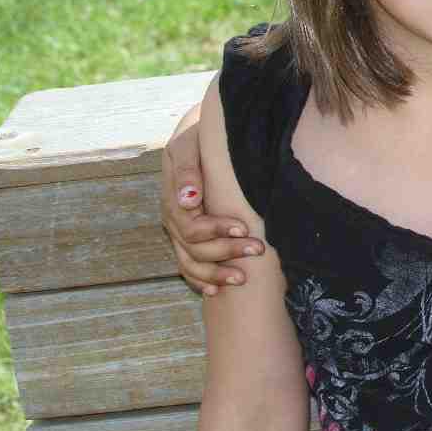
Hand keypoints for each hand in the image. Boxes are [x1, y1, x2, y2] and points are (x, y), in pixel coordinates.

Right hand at [161, 106, 261, 294]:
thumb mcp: (189, 145)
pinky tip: (216, 292)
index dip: (218, 231)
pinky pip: (187, 267)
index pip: (193, 227)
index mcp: (175, 199)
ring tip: (242, 279)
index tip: (244, 229)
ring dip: (215, 274)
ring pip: (190, 263)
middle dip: (226, 253)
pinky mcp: (186, 238)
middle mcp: (174, 220)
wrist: (196, 138)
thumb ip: (189, 171)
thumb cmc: (197, 139)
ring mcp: (178, 232)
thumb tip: (189, 199)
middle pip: (194, 248)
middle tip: (257, 251)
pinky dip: (200, 281)